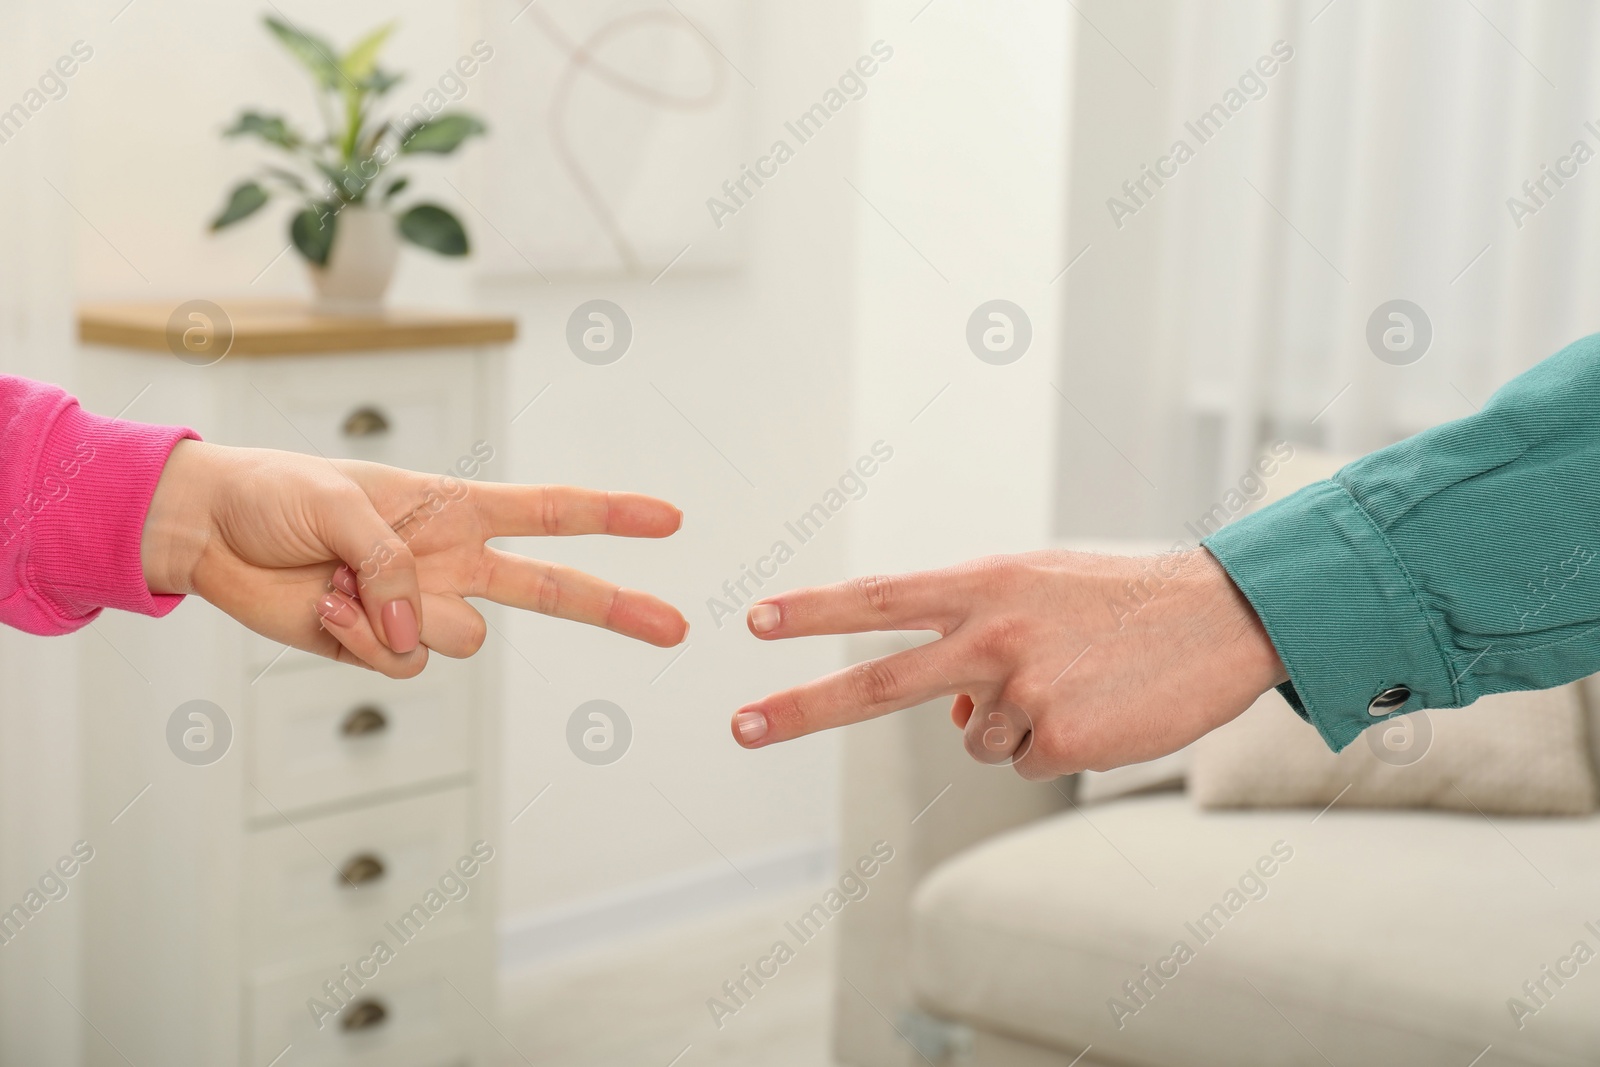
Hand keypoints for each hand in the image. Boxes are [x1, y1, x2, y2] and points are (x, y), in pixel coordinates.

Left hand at [141, 440, 686, 675]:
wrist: (210, 532)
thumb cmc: (277, 492)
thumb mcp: (341, 502)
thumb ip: (393, 563)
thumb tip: (415, 632)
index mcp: (455, 509)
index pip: (550, 512)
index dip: (611, 515)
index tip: (668, 520)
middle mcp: (451, 562)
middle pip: (553, 588)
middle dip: (617, 606)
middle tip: (677, 626)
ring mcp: (417, 609)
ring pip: (461, 640)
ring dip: (405, 617)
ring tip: (345, 581)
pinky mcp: (376, 646)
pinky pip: (399, 665)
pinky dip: (362, 640)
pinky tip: (328, 607)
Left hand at [728, 549, 1285, 778]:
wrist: (1222, 618)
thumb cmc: (1120, 600)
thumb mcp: (1038, 589)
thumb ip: (975, 634)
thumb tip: (954, 719)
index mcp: (984, 585)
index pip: (880, 598)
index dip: (815, 611)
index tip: (757, 620)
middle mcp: (991, 636)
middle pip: (877, 683)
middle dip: (801, 708)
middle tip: (739, 726)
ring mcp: (1024, 692)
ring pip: (977, 739)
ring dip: (1017, 724)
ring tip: (1079, 683)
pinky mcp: (1061, 741)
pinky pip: (1027, 762)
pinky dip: (1058, 746)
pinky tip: (1100, 712)